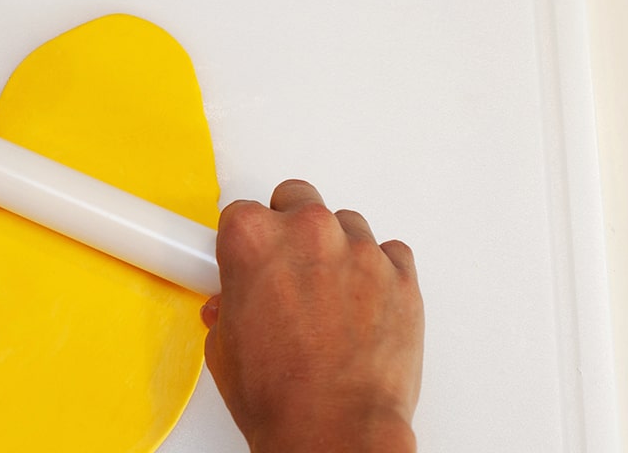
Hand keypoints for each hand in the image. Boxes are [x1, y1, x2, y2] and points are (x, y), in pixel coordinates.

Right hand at [202, 179, 423, 452]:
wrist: (334, 430)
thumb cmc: (280, 396)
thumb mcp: (225, 348)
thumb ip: (230, 308)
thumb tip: (236, 306)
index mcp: (254, 239)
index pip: (242, 212)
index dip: (244, 241)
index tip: (249, 259)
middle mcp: (308, 232)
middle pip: (297, 199)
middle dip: (290, 228)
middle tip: (289, 270)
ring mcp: (360, 250)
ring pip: (346, 225)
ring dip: (337, 251)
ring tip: (329, 298)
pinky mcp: (402, 275)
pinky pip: (390, 254)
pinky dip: (378, 273)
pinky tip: (363, 306)